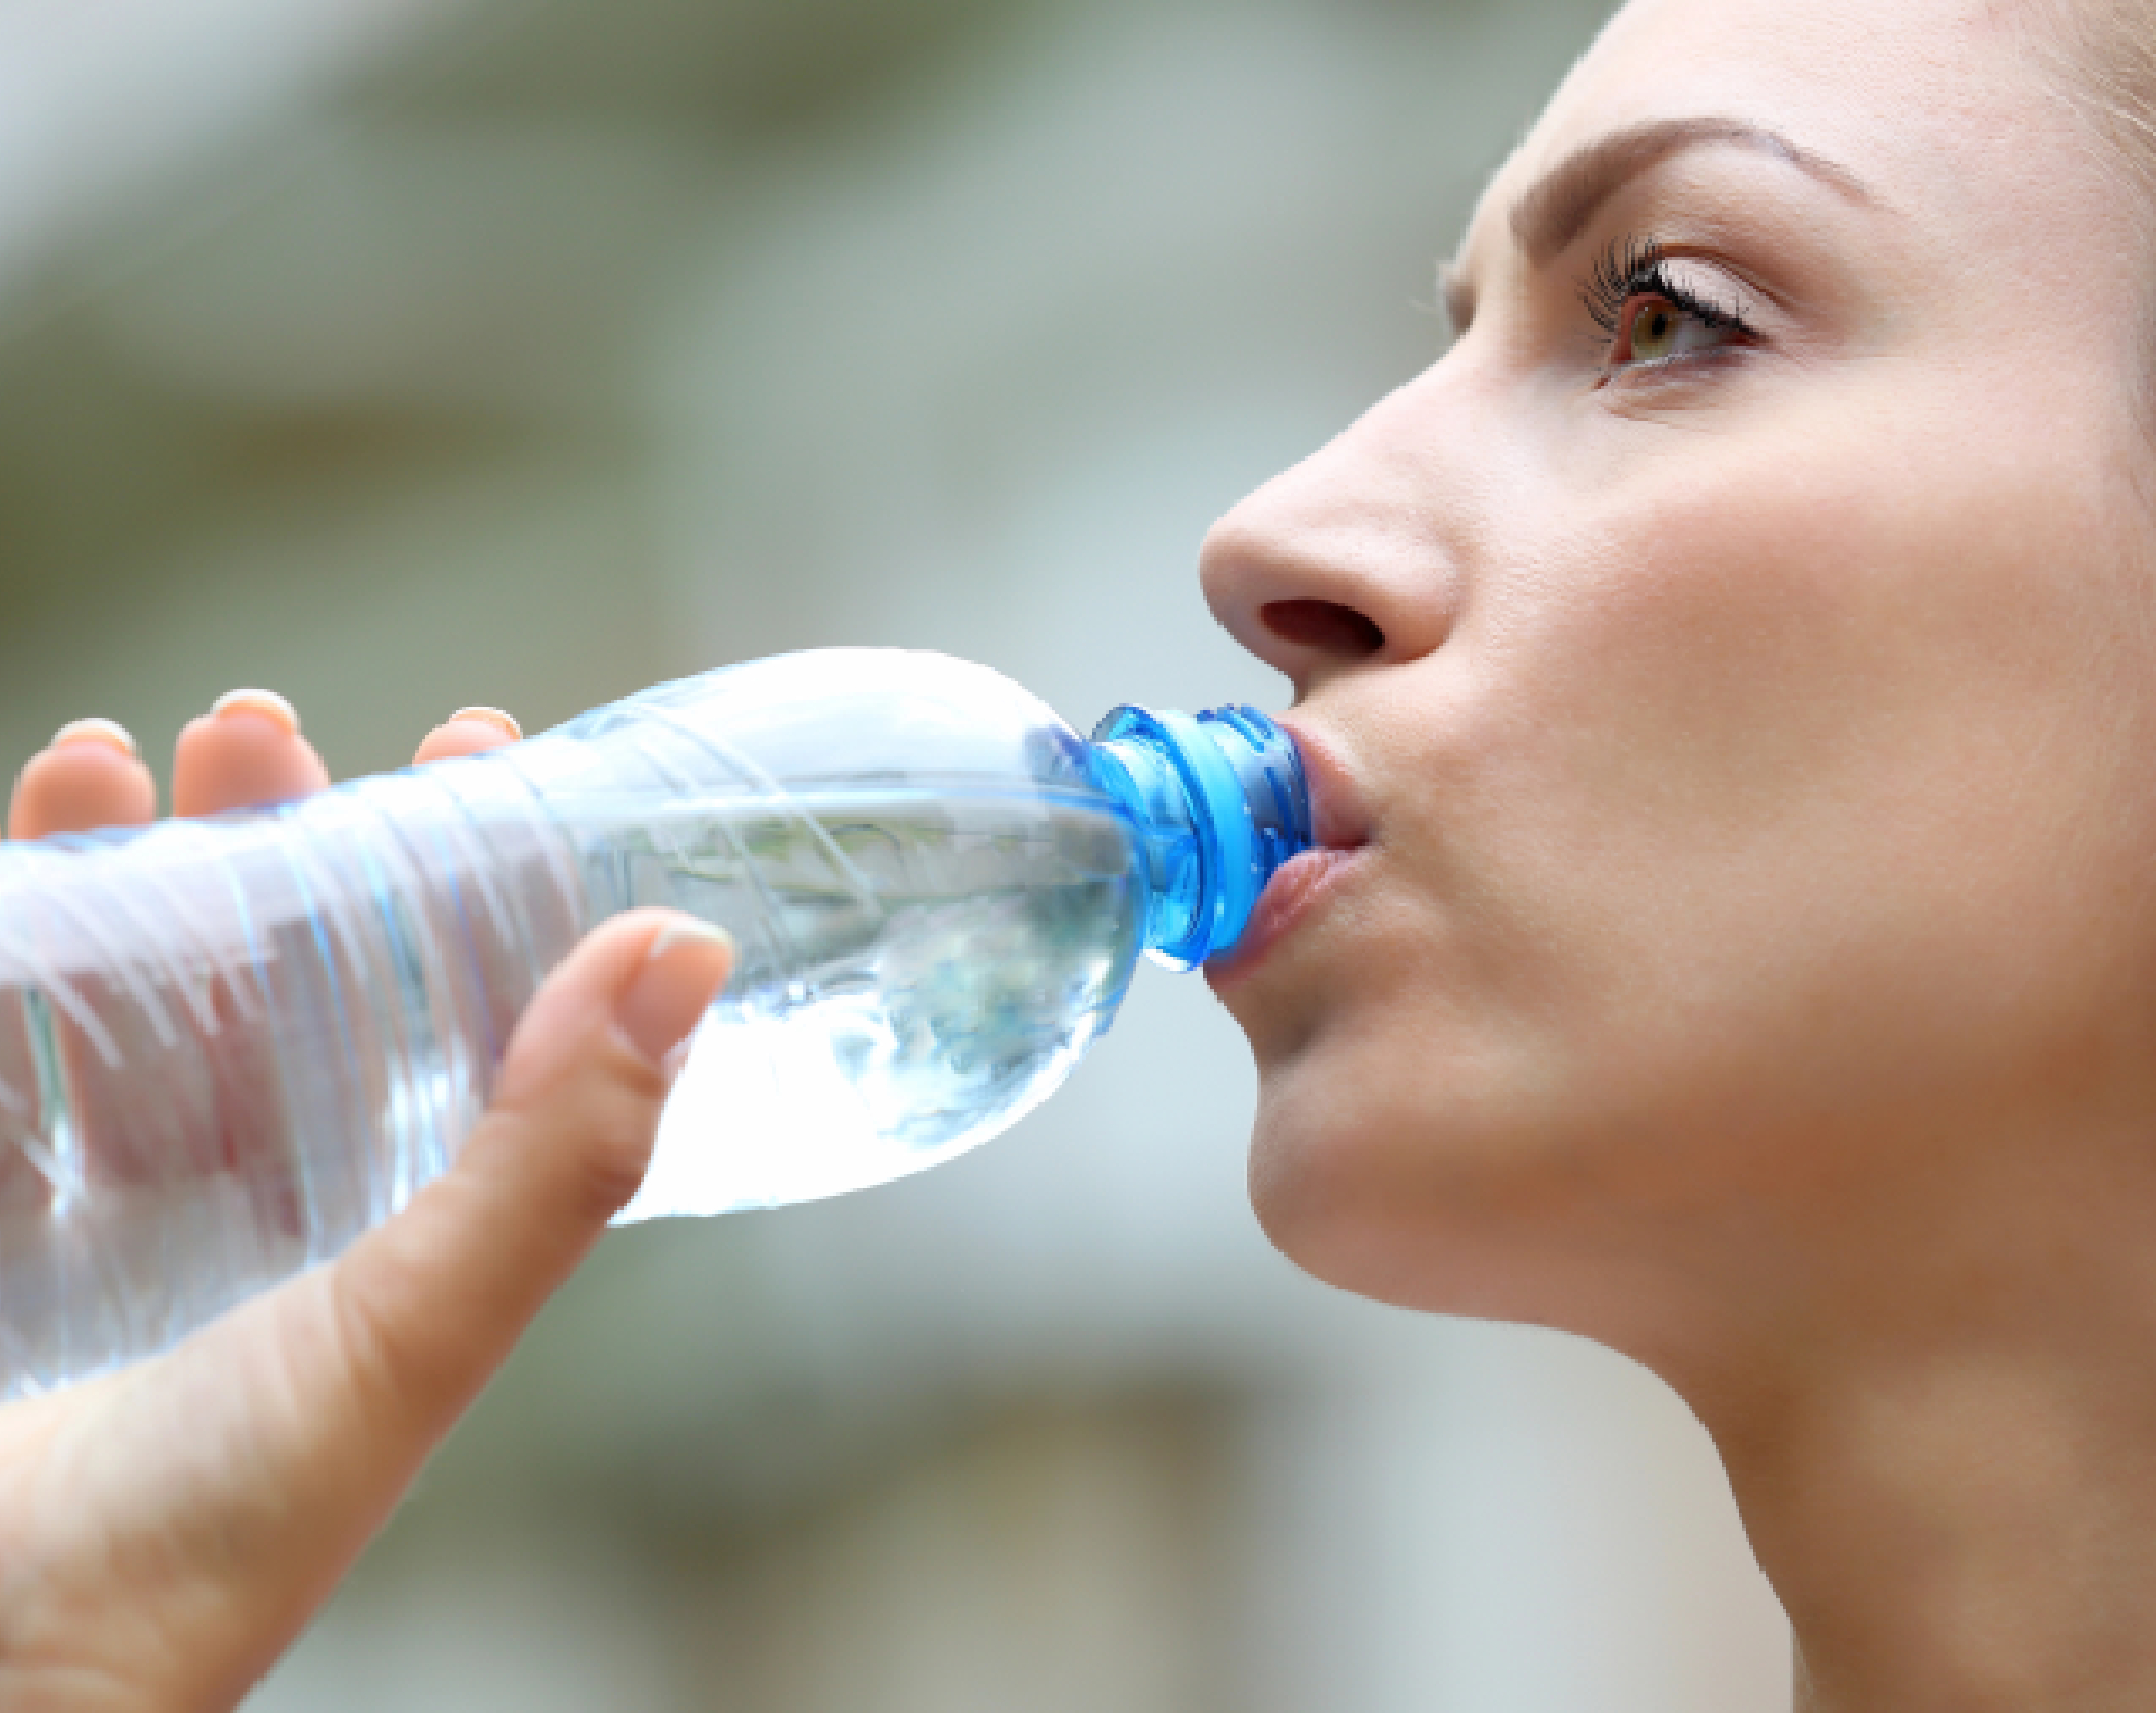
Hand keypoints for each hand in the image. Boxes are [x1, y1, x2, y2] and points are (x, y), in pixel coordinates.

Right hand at [0, 693, 732, 1711]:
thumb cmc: (211, 1537)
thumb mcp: (409, 1331)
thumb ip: (551, 1157)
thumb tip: (689, 948)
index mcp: (375, 1233)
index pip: (438, 1022)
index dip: (462, 888)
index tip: (476, 752)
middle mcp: (247, 1215)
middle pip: (274, 985)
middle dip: (280, 844)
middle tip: (277, 729)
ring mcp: (97, 1215)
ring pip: (132, 995)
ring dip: (147, 863)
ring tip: (154, 750)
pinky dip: (20, 925)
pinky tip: (58, 812)